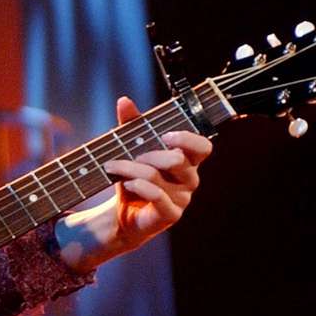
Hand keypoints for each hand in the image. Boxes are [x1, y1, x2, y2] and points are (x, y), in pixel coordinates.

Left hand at [57, 95, 212, 272]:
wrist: (121, 215)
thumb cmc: (132, 178)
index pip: (203, 147)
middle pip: (177, 159)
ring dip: (130, 168)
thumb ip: (130, 124)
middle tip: (129, 155)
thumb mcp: (129, 149)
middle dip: (147, 154)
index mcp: (187, 160)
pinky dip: (138, 185)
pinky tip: (126, 184)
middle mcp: (189, 179)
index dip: (187, 139)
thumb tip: (124, 100)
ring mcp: (182, 198)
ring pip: (158, 175)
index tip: (165, 136)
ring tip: (112, 167)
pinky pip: (156, 196)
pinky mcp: (170, 215)